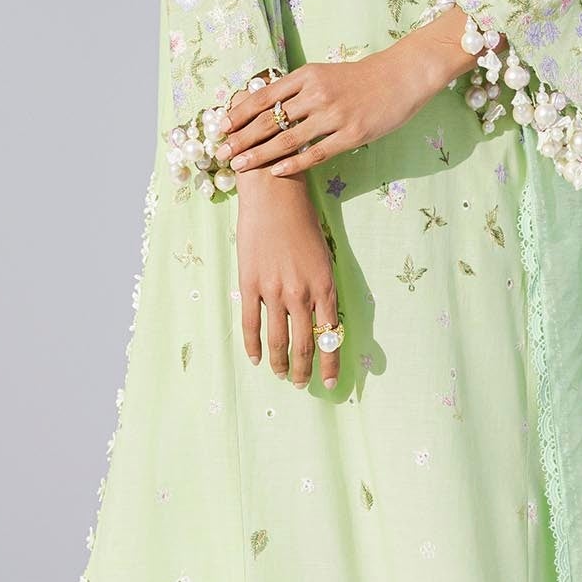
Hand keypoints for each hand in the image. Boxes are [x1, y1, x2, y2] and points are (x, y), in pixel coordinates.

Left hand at [216, 10, 474, 179]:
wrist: (401, 76)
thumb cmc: (361, 77)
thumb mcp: (324, 73)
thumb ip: (297, 88)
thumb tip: (265, 103)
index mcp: (306, 75)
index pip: (264, 96)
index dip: (239, 113)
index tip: (221, 128)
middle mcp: (317, 93)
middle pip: (270, 120)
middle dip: (242, 138)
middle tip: (221, 152)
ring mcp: (334, 115)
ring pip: (288, 139)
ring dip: (260, 154)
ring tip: (240, 165)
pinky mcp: (351, 134)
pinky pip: (316, 153)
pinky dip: (293, 163)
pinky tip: (276, 171)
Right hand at [234, 172, 342, 387]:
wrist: (274, 196)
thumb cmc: (303, 221)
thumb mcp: (324, 257)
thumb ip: (323, 289)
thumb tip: (323, 320)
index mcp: (325, 287)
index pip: (330, 338)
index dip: (331, 364)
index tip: (331, 382)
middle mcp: (301, 294)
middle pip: (305, 346)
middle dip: (305, 371)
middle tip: (302, 384)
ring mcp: (274, 291)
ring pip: (279, 341)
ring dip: (282, 364)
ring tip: (282, 376)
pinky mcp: (250, 285)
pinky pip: (250, 324)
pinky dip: (253, 346)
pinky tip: (256, 359)